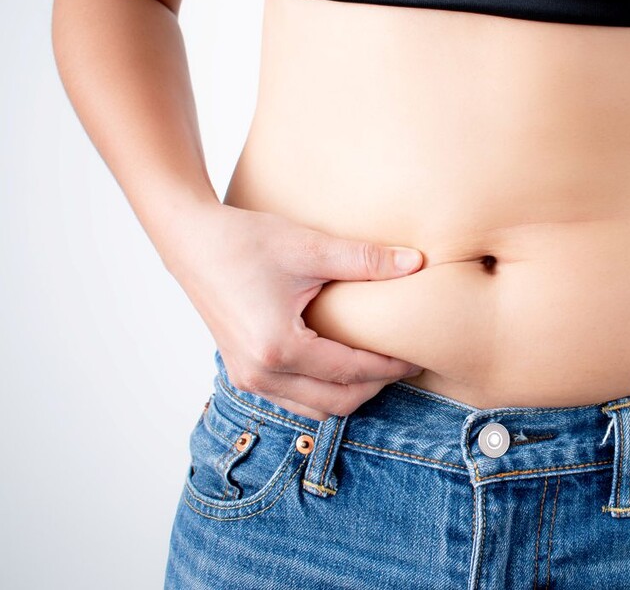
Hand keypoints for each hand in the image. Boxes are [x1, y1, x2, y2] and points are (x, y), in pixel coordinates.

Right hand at [164, 202, 425, 420]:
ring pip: (314, 409)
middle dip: (374, 388)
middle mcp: (260, 374)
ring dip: (349, 394)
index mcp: (278, 349)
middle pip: (335, 403)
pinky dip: (323, 392)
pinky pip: (293, 399)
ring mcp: (247, 378)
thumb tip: (417, 263)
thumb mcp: (311, 248)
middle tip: (403, 366)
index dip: (389, 368)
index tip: (416, 358)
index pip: (350, 372)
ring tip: (378, 367)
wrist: (191, 241)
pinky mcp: (243, 372)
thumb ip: (367, 260)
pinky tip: (342, 365)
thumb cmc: (245, 241)